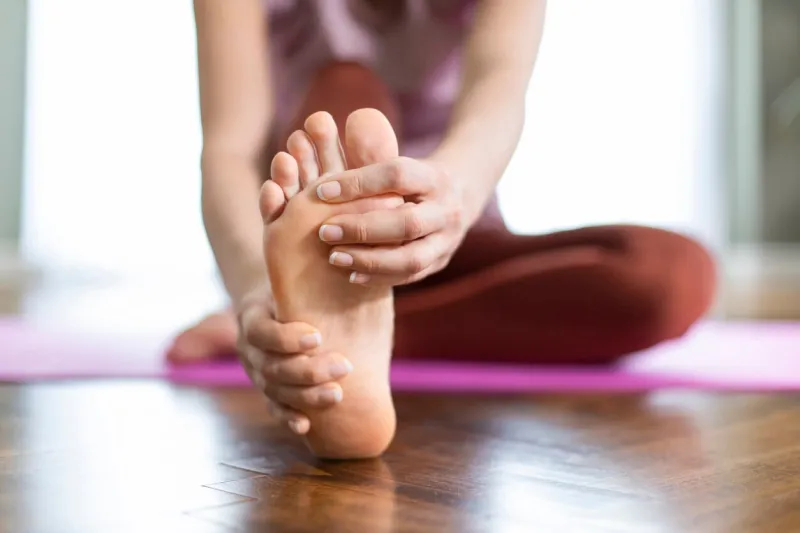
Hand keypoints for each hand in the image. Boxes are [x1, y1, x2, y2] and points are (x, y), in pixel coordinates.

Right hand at [235, 286, 352, 433]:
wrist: (268, 303)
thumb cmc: (291, 288)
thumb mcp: (292, 278)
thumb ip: (315, 282)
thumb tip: (360, 275)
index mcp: (252, 316)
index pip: (262, 331)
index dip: (286, 338)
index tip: (317, 337)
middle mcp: (249, 348)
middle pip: (272, 367)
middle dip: (308, 371)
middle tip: (344, 367)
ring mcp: (255, 372)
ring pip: (274, 391)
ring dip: (306, 397)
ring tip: (337, 395)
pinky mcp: (266, 389)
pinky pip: (273, 408)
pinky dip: (288, 418)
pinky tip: (306, 427)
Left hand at [315, 157, 466, 285]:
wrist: (459, 197)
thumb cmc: (412, 178)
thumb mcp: (399, 161)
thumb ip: (367, 161)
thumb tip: (321, 154)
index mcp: (435, 177)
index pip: (397, 176)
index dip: (358, 183)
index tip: (322, 191)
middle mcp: (447, 210)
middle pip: (407, 223)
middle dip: (362, 229)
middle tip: (325, 232)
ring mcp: (447, 240)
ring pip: (412, 258)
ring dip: (370, 260)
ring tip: (335, 257)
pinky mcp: (440, 262)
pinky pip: (410, 276)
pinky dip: (379, 277)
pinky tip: (352, 274)